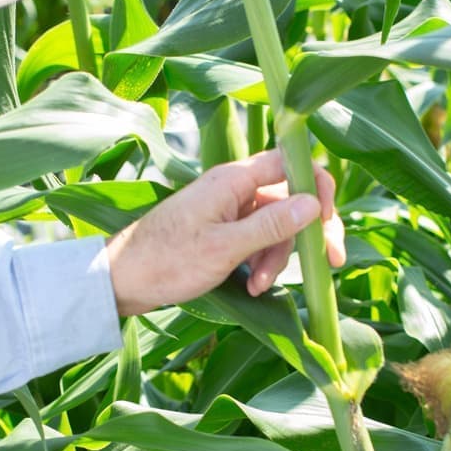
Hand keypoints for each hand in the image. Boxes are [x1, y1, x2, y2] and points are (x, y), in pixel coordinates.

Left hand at [105, 151, 345, 316]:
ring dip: (277, 256)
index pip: (291, 164)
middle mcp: (234, 188)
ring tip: (260, 285)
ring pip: (276, 225)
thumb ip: (271, 226)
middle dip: (308, 232)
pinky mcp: (222, 230)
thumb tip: (313, 204)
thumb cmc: (166, 261)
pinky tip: (252, 286)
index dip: (317, 188)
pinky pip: (257, 240)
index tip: (327, 223)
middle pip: (290, 198)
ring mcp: (228, 209)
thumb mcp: (225, 248)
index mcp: (233, 179)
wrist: (122, 280)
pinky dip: (260, 262)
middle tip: (329, 263)